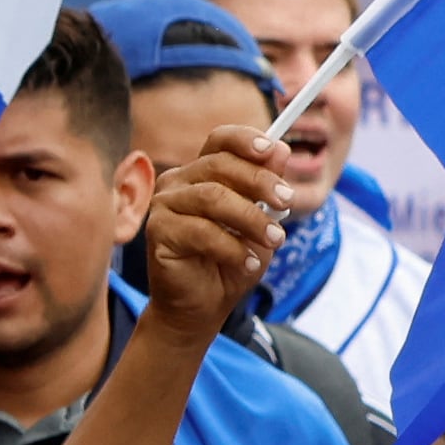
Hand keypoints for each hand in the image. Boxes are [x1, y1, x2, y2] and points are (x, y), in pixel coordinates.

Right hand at [137, 124, 290, 342]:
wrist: (203, 305)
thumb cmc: (230, 260)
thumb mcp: (261, 221)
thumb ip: (266, 188)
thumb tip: (280, 150)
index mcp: (201, 172)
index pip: (220, 140)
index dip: (246, 139)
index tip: (273, 150)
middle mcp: (177, 182)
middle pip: (219, 165)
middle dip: (260, 182)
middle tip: (287, 203)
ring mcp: (164, 206)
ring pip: (212, 197)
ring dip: (251, 219)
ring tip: (274, 241)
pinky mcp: (157, 232)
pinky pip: (201, 231)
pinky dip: (232, 248)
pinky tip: (248, 264)